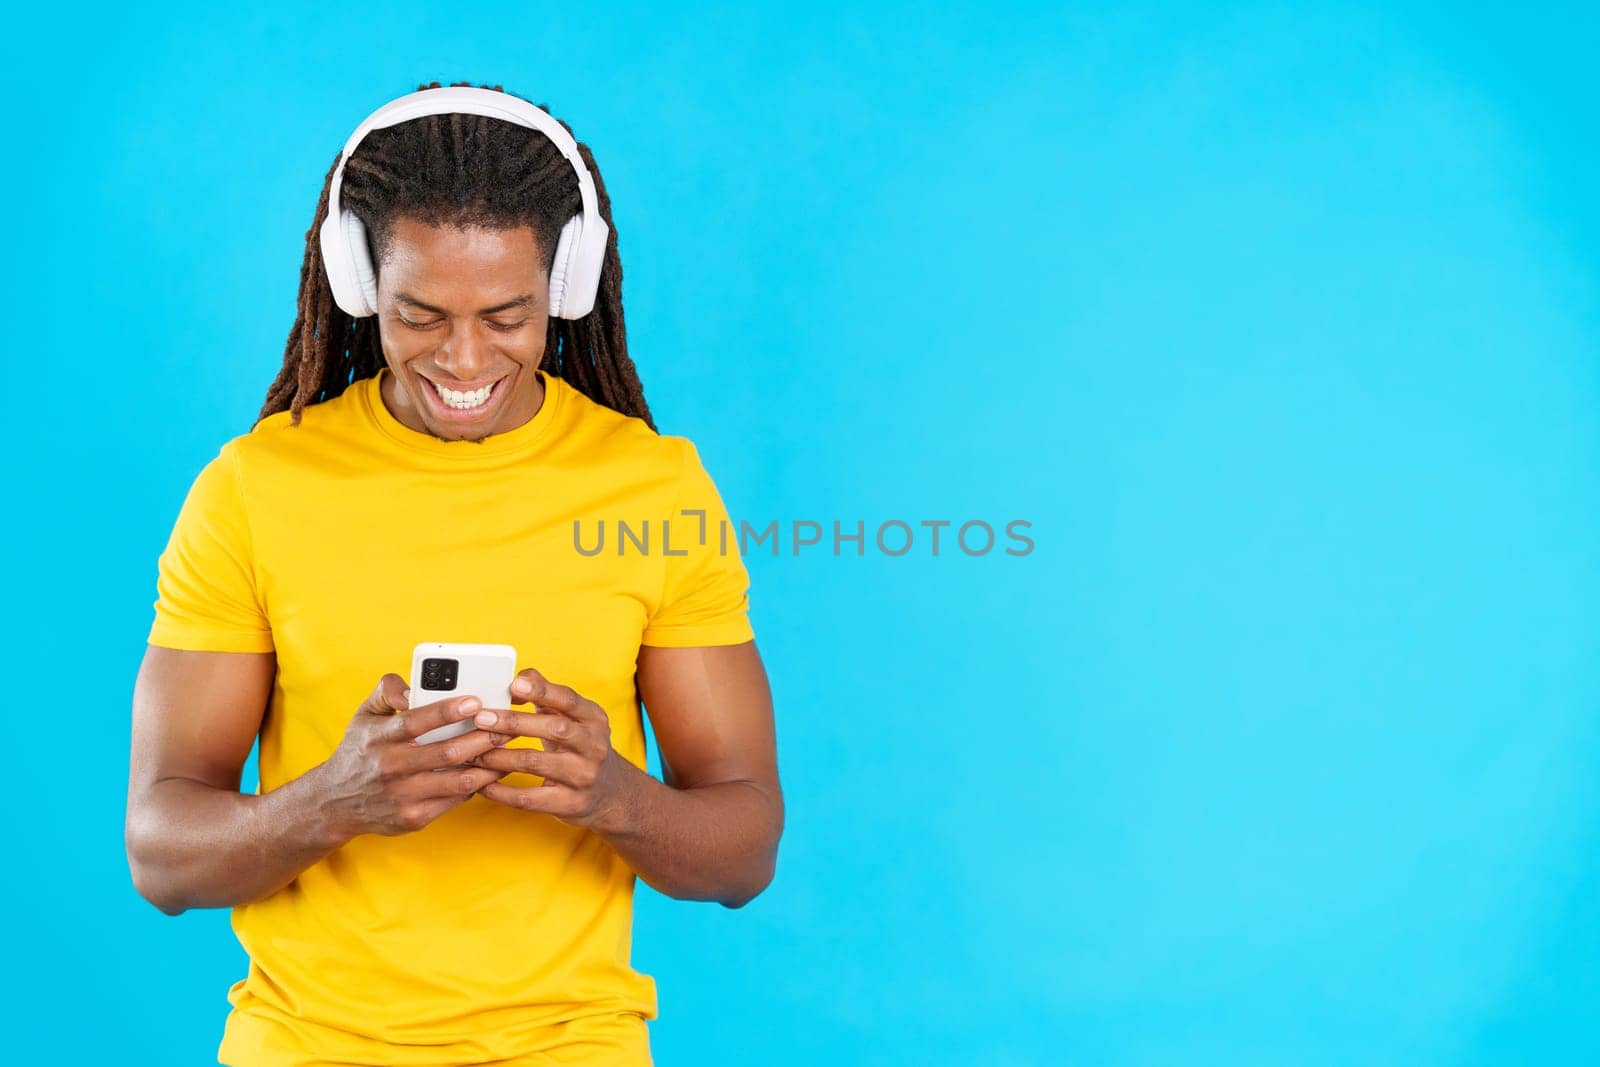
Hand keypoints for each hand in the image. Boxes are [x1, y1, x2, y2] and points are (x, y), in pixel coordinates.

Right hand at [314, 673, 511, 839]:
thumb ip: (388, 690)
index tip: (476, 702)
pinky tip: (489, 772)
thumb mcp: (364, 715)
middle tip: (506, 726)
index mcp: (380, 738)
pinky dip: (476, 785)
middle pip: (446, 753)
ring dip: (487, 765)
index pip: (417, 721)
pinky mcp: (413, 818)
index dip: (448, 711)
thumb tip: (412, 688)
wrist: (335, 802)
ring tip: (504, 749)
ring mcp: (403, 796)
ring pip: (457, 780)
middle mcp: (390, 767)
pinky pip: (454, 799)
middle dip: (482, 738)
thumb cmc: (360, 750)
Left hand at [469, 667, 632, 830]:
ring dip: (500, 757)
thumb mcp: (573, 719)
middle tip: (481, 719)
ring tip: (475, 753)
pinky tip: (484, 785)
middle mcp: (593, 745)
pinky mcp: (571, 803)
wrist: (612, 792)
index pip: (568, 700)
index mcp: (593, 718)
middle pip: (553, 729)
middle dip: (514, 723)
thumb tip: (517, 680)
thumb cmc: (580, 746)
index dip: (541, 691)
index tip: (514, 685)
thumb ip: (547, 695)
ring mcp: (584, 776)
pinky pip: (530, 798)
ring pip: (535, 763)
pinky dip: (503, 792)